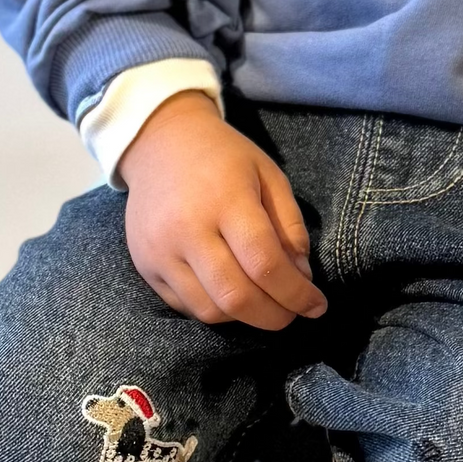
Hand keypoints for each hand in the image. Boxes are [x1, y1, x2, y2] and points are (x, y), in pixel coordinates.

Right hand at [116, 91, 327, 330]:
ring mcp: (160, 251)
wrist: (161, 144)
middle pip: (236, 296)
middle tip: (293, 314)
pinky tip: (231, 293)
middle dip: (274, 316)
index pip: (264, 263)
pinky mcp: (144, 266)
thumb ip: (289, 225)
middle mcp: (187, 229)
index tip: (317, 306)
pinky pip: (184, 306)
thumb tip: (301, 276)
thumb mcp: (269, 175)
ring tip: (264, 303)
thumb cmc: (224, 158)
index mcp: (226, 199)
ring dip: (244, 317)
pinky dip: (215, 309)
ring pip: (209, 310)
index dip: (295, 293)